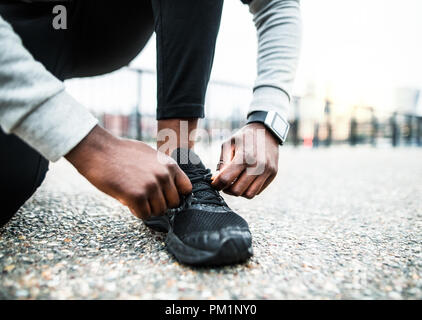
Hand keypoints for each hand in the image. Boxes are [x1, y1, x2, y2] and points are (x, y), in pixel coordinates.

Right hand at [65, 125, 191, 218]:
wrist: (98, 150)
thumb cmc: (121, 153)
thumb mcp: (150, 155)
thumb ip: (162, 170)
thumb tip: (169, 185)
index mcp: (169, 165)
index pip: (186, 189)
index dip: (175, 194)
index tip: (164, 195)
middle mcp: (164, 176)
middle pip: (173, 203)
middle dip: (160, 203)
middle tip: (146, 198)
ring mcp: (151, 186)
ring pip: (159, 211)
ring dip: (148, 208)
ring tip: (135, 198)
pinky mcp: (136, 196)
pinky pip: (144, 215)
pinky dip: (136, 211)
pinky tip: (128, 200)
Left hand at [212, 122, 278, 198]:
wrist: (267, 130)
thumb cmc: (244, 137)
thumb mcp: (229, 144)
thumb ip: (222, 162)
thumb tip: (216, 179)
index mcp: (244, 156)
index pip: (226, 179)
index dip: (217, 184)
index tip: (214, 184)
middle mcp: (258, 165)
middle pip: (236, 190)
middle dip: (227, 189)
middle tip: (225, 183)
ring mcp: (267, 170)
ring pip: (248, 195)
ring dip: (239, 192)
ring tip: (235, 183)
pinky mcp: (273, 174)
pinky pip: (258, 191)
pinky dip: (249, 189)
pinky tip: (246, 179)